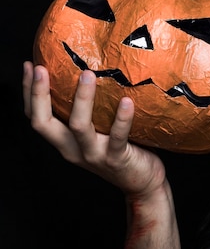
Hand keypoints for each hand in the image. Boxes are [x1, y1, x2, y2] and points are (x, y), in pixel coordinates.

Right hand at [22, 61, 165, 197]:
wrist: (141, 183)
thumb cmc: (122, 149)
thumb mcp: (98, 131)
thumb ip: (92, 110)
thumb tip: (93, 71)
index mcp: (65, 141)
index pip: (37, 117)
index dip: (29, 93)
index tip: (30, 65)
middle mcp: (73, 149)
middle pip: (44, 124)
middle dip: (38, 95)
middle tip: (41, 68)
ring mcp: (93, 155)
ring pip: (79, 127)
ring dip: (81, 100)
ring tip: (87, 74)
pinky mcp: (116, 159)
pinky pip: (117, 137)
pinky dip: (122, 119)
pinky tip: (127, 101)